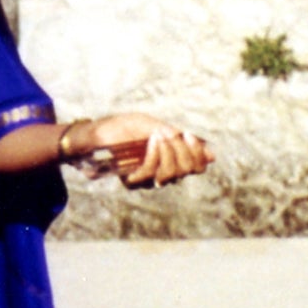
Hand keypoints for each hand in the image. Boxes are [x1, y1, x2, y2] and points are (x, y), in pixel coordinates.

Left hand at [77, 112, 212, 188]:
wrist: (96, 133)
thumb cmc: (123, 127)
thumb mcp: (152, 125)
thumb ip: (179, 139)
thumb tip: (211, 154)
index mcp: (172, 157)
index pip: (197, 166)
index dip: (198, 155)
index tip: (188, 135)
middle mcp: (163, 171)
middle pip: (187, 171)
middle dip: (182, 151)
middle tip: (169, 135)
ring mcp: (148, 179)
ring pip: (170, 174)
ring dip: (167, 153)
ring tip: (156, 136)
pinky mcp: (133, 182)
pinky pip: (150, 174)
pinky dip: (153, 155)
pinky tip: (150, 141)